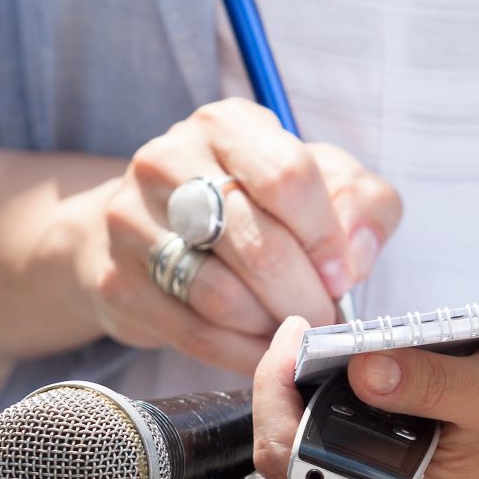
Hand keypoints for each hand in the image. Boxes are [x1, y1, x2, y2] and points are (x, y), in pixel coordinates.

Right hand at [61, 99, 400, 374]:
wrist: (144, 231)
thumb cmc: (248, 203)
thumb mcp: (318, 182)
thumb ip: (361, 203)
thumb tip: (358, 253)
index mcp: (226, 125)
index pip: (288, 177)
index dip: (326, 238)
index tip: (342, 276)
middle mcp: (167, 161)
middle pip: (258, 244)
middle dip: (305, 295)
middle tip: (324, 319)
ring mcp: (131, 222)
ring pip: (222, 297)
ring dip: (271, 326)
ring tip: (291, 330)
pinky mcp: (116, 282)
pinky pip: (194, 334)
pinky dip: (240, 353)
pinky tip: (261, 350)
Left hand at [241, 318, 478, 478]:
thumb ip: (426, 383)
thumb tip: (363, 370)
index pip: (290, 471)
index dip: (272, 402)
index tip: (294, 341)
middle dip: (265, 424)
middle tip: (291, 351)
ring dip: (274, 449)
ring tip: (292, 373)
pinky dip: (294, 464)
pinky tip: (303, 406)